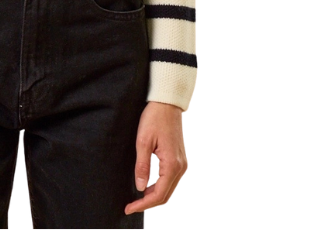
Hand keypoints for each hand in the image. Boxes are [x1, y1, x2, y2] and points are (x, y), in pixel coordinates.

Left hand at [125, 101, 187, 215]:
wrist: (167, 103)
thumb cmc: (154, 118)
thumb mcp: (143, 141)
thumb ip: (142, 166)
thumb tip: (140, 188)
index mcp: (172, 164)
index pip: (159, 194)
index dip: (143, 204)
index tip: (129, 208)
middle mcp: (181, 167)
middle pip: (165, 195)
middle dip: (147, 203)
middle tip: (130, 206)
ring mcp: (182, 164)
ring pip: (168, 189)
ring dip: (153, 196)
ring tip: (136, 198)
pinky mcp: (179, 159)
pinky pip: (169, 180)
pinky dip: (158, 187)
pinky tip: (146, 186)